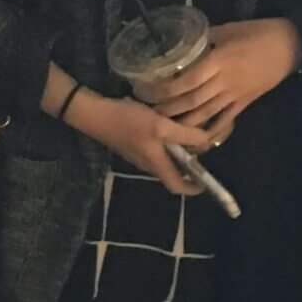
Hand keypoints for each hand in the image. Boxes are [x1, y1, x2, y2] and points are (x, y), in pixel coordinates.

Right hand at [75, 91, 213, 194]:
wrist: (95, 114)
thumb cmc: (128, 121)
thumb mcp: (162, 126)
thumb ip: (185, 135)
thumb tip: (206, 142)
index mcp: (155, 164)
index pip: (177, 186)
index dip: (193, 188)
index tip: (205, 182)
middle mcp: (147, 164)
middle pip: (172, 171)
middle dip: (188, 164)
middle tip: (202, 148)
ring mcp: (138, 154)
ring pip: (164, 158)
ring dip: (178, 151)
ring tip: (190, 134)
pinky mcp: (132, 143)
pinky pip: (156, 148)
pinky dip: (167, 142)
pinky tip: (171, 124)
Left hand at [150, 18, 301, 132]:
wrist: (290, 45)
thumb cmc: (259, 32)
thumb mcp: (228, 29)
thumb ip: (205, 39)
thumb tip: (183, 43)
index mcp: (220, 61)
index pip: (187, 80)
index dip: (165, 89)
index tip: (147, 91)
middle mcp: (225, 81)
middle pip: (192, 100)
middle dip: (168, 109)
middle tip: (148, 112)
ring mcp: (235, 95)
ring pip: (205, 114)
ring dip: (183, 122)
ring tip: (163, 126)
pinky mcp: (245, 103)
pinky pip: (225, 121)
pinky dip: (210, 132)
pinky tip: (195, 139)